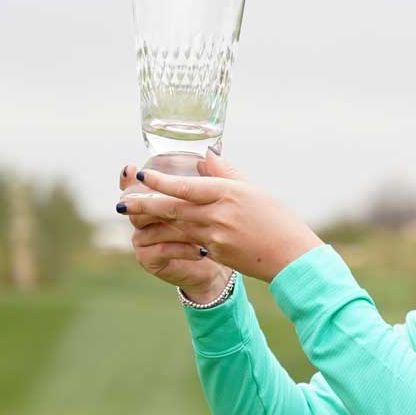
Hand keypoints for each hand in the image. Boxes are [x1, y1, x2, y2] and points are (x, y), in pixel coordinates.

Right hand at [117, 163, 232, 296]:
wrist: (217, 265)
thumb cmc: (214, 229)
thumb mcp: (216, 200)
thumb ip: (213, 177)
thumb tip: (211, 152)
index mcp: (155, 200)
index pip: (133, 186)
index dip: (128, 178)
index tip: (133, 170)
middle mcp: (144, 218)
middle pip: (137, 206)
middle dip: (146, 200)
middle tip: (155, 195)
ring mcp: (144, 239)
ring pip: (148, 228)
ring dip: (172, 226)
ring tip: (195, 227)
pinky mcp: (149, 259)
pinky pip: (161, 250)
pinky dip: (182, 249)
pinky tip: (201, 250)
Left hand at [119, 151, 323, 283]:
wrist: (292, 257)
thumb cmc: (278, 220)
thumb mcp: (253, 191)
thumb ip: (226, 174)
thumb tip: (205, 157)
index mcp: (229, 193)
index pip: (186, 186)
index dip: (160, 182)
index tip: (142, 177)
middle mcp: (219, 214)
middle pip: (174, 208)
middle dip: (146, 205)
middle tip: (123, 202)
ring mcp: (216, 236)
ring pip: (178, 225)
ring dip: (154, 221)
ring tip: (135, 216)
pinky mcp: (217, 254)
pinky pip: (190, 241)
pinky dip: (176, 235)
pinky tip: (162, 232)